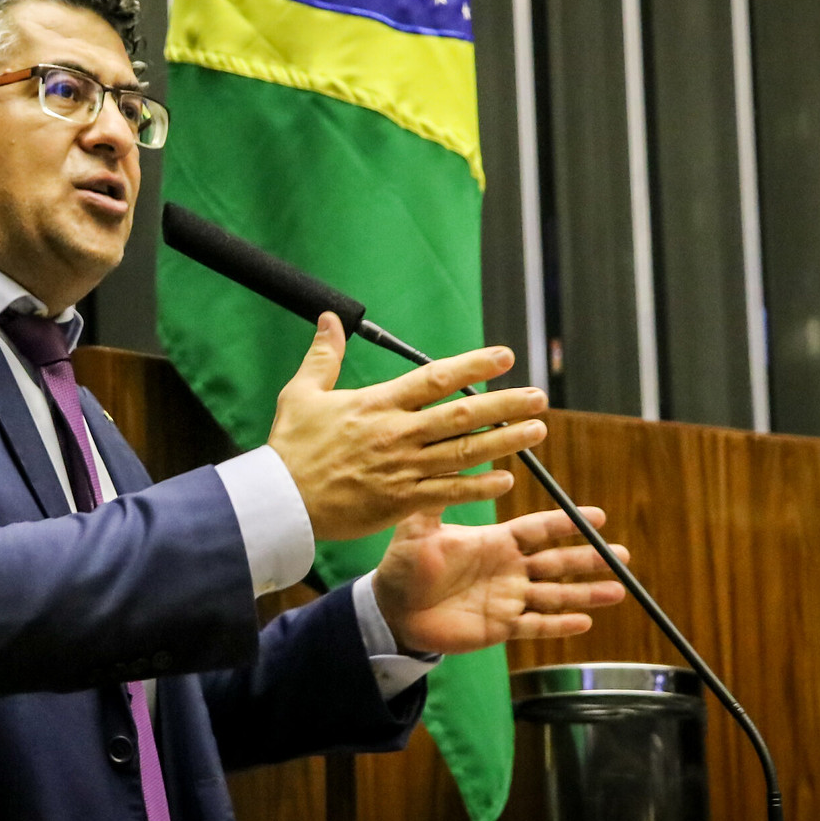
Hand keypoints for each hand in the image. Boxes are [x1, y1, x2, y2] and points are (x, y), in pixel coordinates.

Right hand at [266, 313, 548, 542]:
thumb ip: (323, 356)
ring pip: (464, 453)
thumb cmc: (290, 448)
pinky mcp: (401, 501)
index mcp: (377, 404)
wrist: (280, 502)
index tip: (504, 357)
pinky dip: (479, 487)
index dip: (472, 366)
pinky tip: (505, 479)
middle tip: (538, 396)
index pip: (434, 379)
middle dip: (505, 404)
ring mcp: (402, 469)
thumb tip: (328, 318)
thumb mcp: (300, 394)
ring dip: (504, 441)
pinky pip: (449, 493)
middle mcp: (396, 434)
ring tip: (536, 431)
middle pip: (461, 415)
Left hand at [372, 506, 628, 654]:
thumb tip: (446, 459)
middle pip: (557, 562)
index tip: (597, 517)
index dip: (566, 524)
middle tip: (622, 555)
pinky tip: (584, 623)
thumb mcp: (418, 529)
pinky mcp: (500, 626)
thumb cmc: (404, 566)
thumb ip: (435, 498)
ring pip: (555, 595)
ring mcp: (507, 598)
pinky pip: (535, 626)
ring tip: (618, 589)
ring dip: (586, 593)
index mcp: (495, 543)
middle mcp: (508, 569)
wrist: (392, 608)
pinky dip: (560, 626)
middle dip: (589, 559)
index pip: (539, 530)